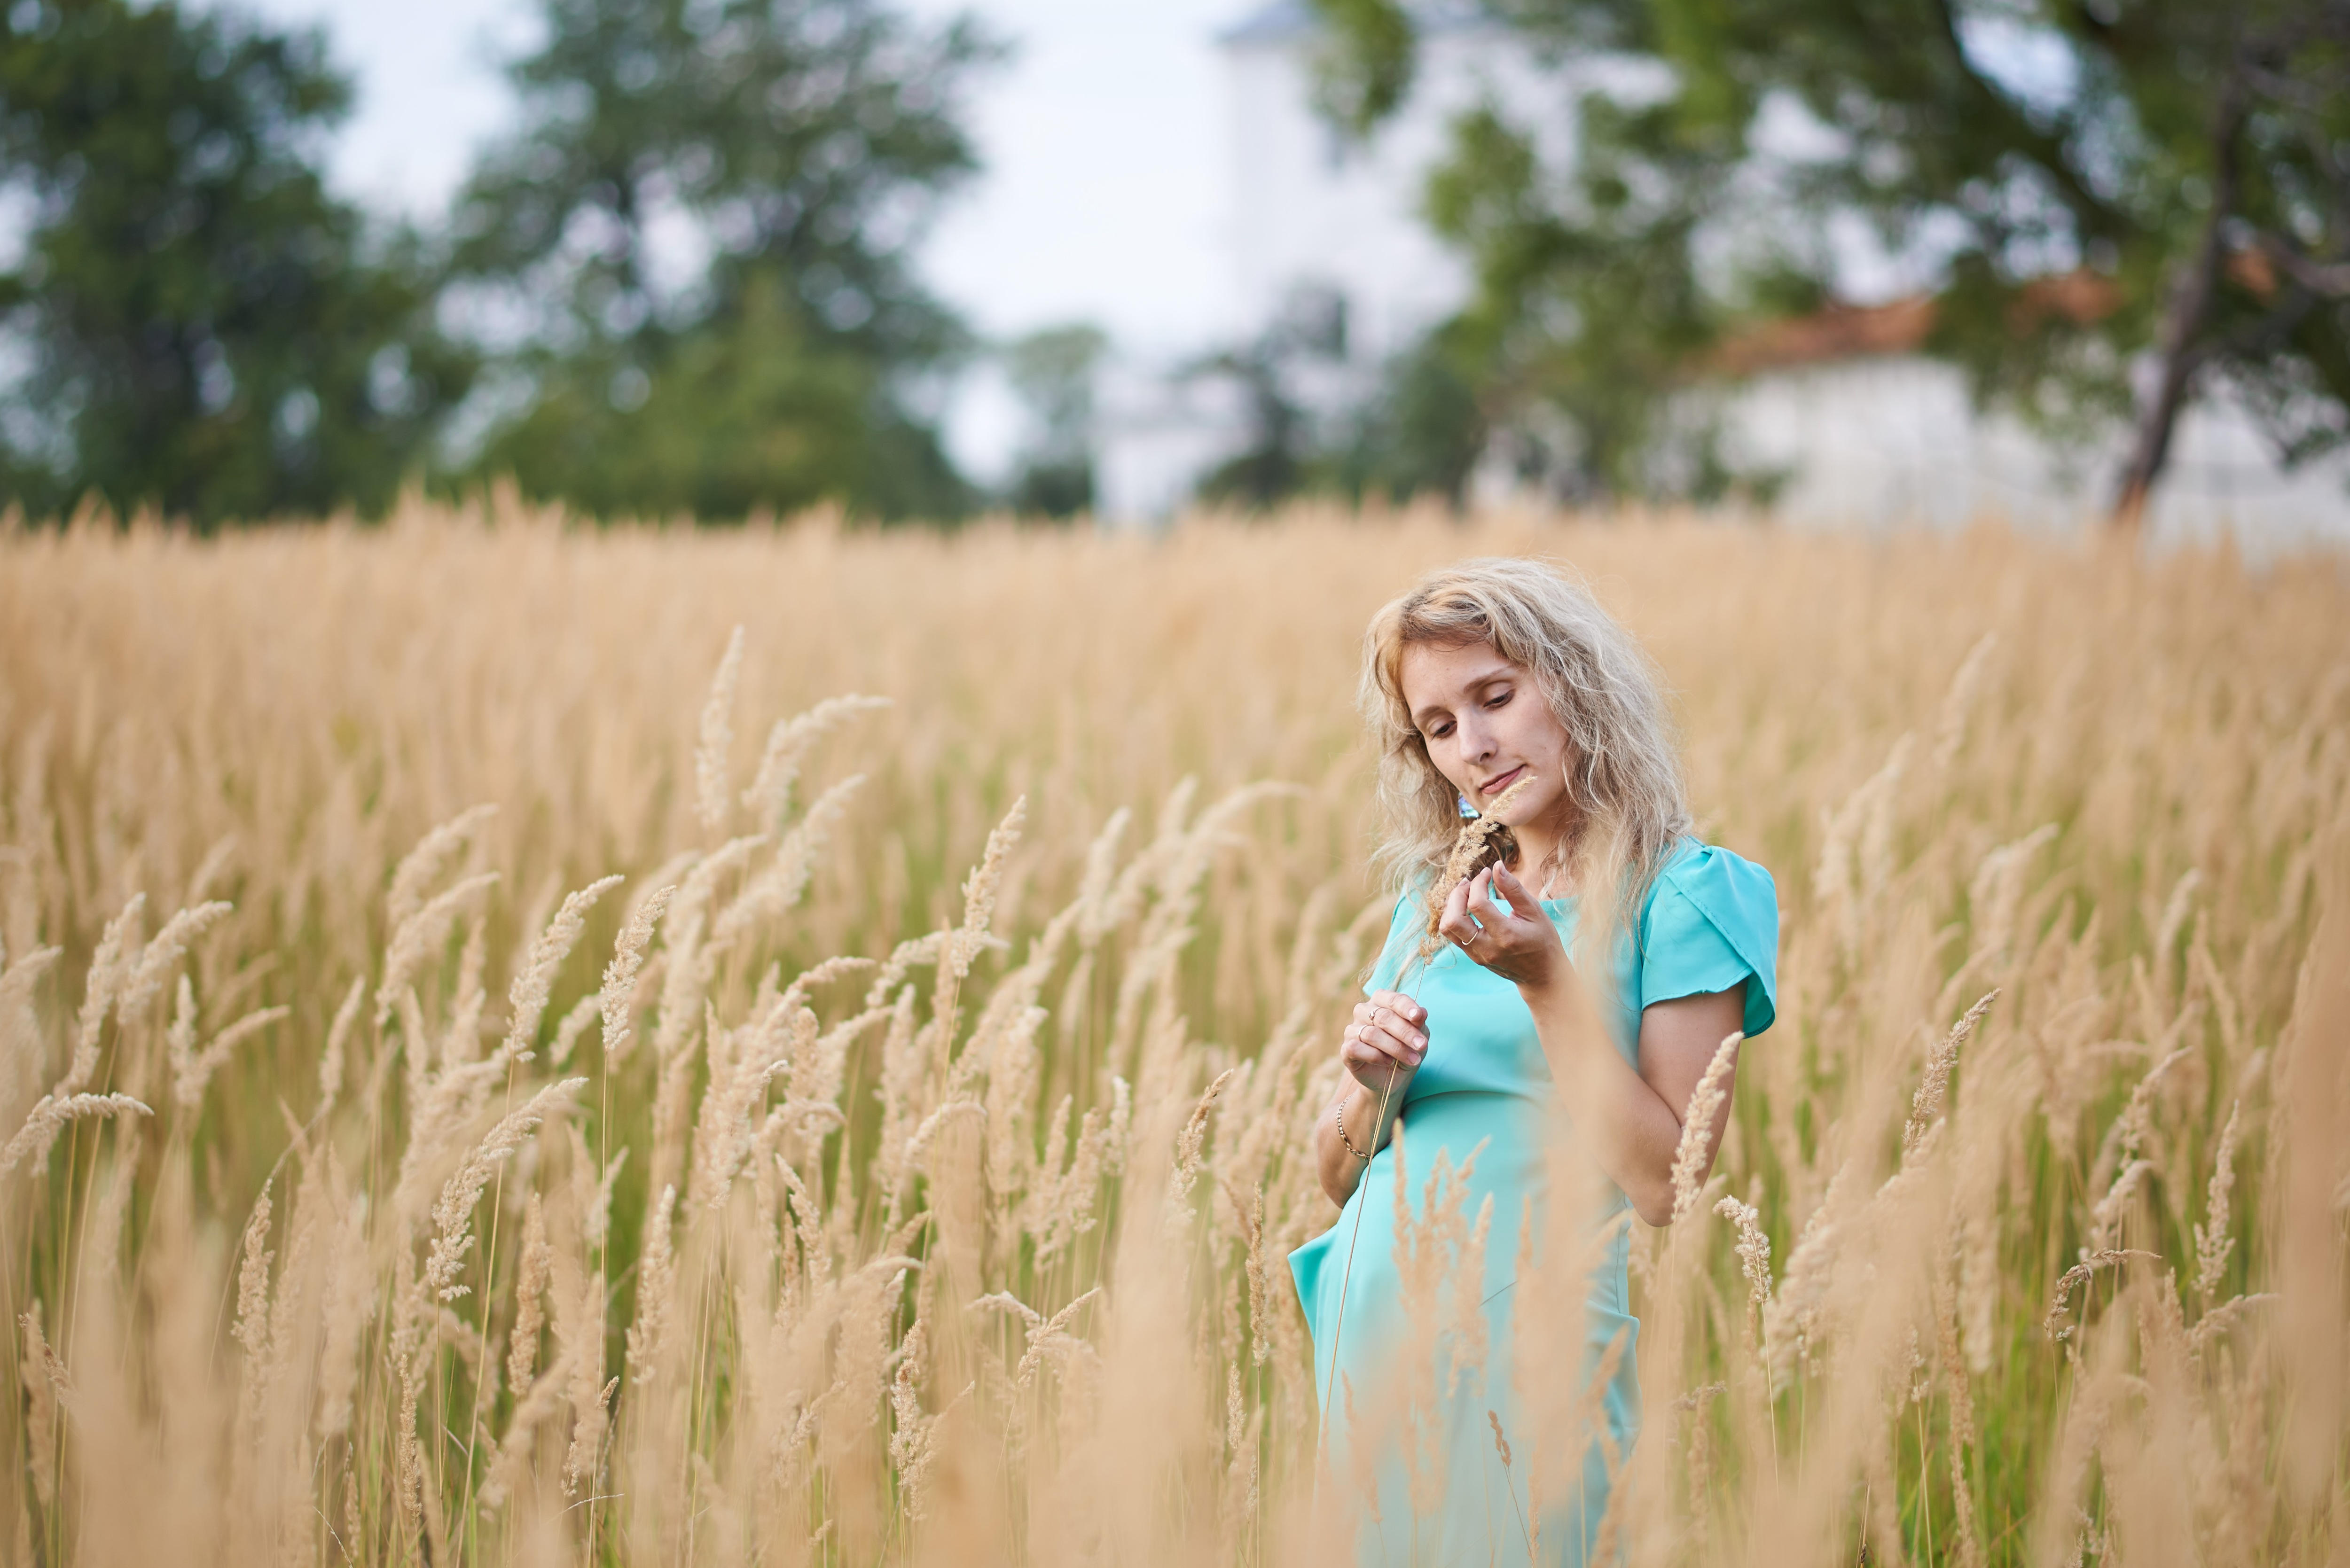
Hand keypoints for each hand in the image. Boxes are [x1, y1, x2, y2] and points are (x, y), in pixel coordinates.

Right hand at [1341, 989, 1426, 1095]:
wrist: (1392, 1077)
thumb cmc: (1405, 1049)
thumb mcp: (1418, 1036)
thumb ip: (1418, 1023)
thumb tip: (1421, 1011)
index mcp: (1381, 1001)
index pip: (1393, 999)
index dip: (1406, 1007)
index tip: (1418, 1016)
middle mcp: (1363, 1011)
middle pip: (1383, 1017)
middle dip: (1405, 1032)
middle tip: (1421, 1045)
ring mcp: (1352, 1030)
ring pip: (1372, 1034)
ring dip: (1396, 1048)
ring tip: (1412, 1059)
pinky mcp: (1346, 1049)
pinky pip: (1356, 1048)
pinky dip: (1375, 1056)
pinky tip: (1388, 1062)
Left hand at [1437, 861, 1568, 994]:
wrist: (1543, 975)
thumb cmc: (1543, 941)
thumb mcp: (1535, 912)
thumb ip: (1513, 889)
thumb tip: (1496, 867)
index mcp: (1506, 935)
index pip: (1477, 905)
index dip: (1478, 883)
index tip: (1486, 873)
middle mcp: (1487, 948)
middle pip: (1453, 920)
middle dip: (1457, 894)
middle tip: (1470, 882)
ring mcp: (1477, 955)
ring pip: (1447, 929)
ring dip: (1451, 906)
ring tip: (1466, 893)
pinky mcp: (1473, 957)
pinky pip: (1453, 935)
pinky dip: (1454, 916)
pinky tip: (1466, 906)